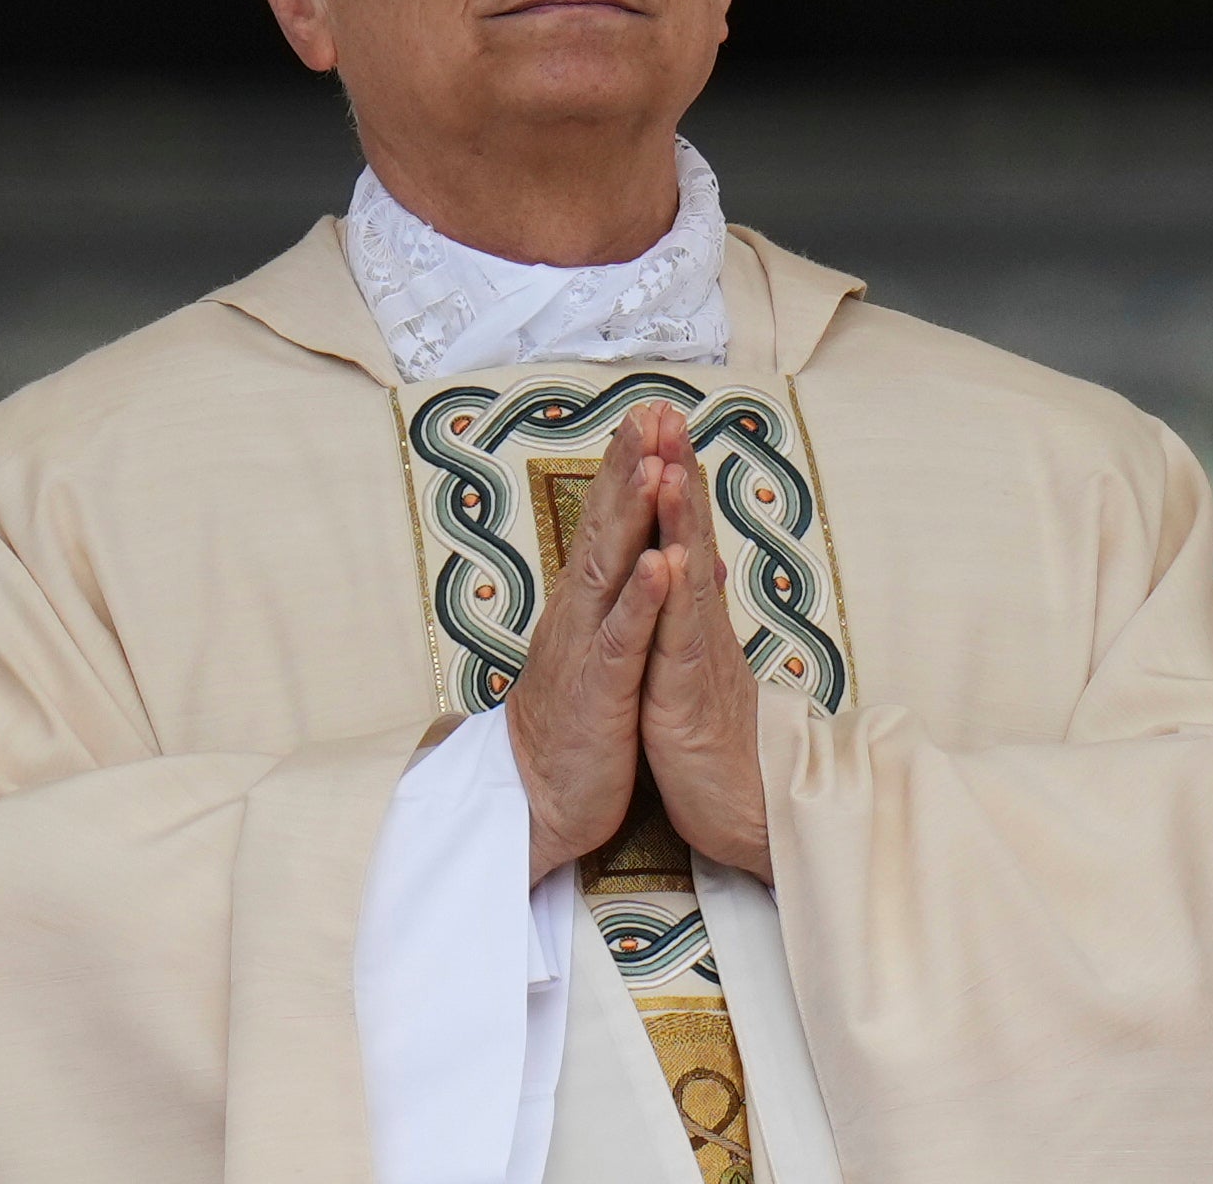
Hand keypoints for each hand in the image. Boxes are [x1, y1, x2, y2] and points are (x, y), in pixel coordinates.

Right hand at [508, 404, 671, 882]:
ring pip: (611, 568)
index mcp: (588, 603)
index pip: (612, 521)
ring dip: (633, 514)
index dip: (631, 465)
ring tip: (654, 463)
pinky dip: (642, 600)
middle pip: (606, 525)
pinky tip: (661, 563)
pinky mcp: (598, 689)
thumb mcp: (610, 654)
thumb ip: (635, 601)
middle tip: (650, 409)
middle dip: (629, 465)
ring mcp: (586, 647)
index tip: (653, 413)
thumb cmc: (581, 728)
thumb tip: (671, 556)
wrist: (541, 801)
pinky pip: (622, 638)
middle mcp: (580, 612)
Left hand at [640, 410, 773, 883]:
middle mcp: (697, 624)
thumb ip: (694, 611)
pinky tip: (674, 558)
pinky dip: (675, 597)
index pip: (679, 533)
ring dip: (681, 517)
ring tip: (672, 463)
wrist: (744, 810)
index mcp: (690, 617)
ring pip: (686, 574)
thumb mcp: (696, 665)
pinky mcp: (686, 694)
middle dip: (675, 471)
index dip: (669, 475)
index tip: (657, 421)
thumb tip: (699, 564)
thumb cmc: (714, 741)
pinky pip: (680, 639)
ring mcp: (695, 654)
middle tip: (666, 412)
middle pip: (687, 534)